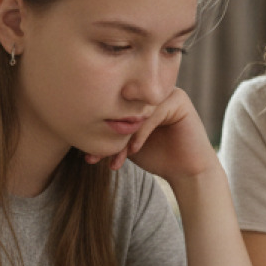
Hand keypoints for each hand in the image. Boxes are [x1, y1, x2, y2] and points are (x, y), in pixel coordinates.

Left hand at [86, 88, 216, 183]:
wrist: (186, 172)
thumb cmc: (157, 158)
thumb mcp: (126, 144)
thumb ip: (111, 133)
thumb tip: (79, 131)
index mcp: (139, 99)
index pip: (112, 110)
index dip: (99, 132)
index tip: (87, 155)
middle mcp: (152, 92)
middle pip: (121, 108)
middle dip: (106, 135)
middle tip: (93, 156)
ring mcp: (166, 93)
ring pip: (135, 112)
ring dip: (121, 137)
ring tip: (112, 158)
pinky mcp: (179, 101)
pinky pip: (153, 114)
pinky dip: (140, 133)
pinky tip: (133, 150)